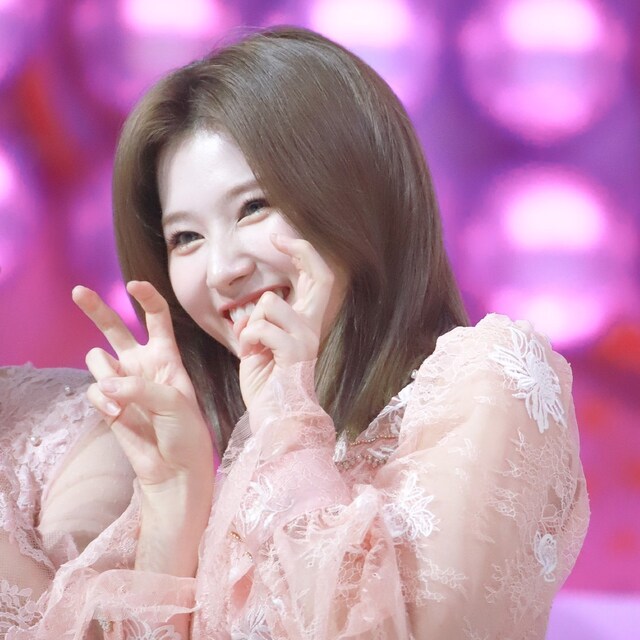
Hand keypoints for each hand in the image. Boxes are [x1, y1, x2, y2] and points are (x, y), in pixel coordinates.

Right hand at [72, 281, 213, 492]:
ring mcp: (122, 384)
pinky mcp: (107, 404)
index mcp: (167, 357)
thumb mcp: (174, 402)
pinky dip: (101, 399)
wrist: (176, 470)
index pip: (157, 318)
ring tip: (121, 397)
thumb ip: (139, 387)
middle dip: (97, 309)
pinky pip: (93, 389)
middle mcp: (142, 365)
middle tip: (78, 291)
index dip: (147, 298)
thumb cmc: (186, 433)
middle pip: (116, 328)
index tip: (134, 285)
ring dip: (105, 373)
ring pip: (98, 359)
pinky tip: (115, 414)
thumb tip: (104, 383)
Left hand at [236, 234, 335, 417]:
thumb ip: (259, 323)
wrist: (275, 419)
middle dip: (299, 251)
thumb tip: (249, 310)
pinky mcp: (295, 352)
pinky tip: (251, 357)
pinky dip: (247, 341)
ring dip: (250, 323)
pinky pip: (261, 328)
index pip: (316, 279)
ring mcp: (306, 339)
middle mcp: (312, 327)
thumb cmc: (266, 385)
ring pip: (271, 302)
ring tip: (251, 347)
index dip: (303, 253)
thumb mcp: (259, 346)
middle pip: (322, 275)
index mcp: (305, 324)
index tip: (280, 238)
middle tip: (277, 239)